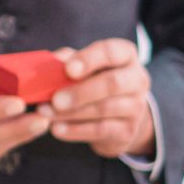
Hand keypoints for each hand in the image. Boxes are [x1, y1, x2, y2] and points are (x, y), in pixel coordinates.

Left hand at [42, 39, 156, 160]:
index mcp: (125, 55)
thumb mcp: (84, 66)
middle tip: (55, 99)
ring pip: (104, 109)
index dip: (89, 60)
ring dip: (71, 113)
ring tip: (47, 113)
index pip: (111, 52)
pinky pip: (100, 130)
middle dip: (81, 92)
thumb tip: (51, 64)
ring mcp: (136, 107)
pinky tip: (57, 129)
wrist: (119, 116)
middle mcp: (137, 79)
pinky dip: (75, 130)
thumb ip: (68, 60)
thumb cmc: (95, 81)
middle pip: (112, 83)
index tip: (68, 69)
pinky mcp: (128, 130)